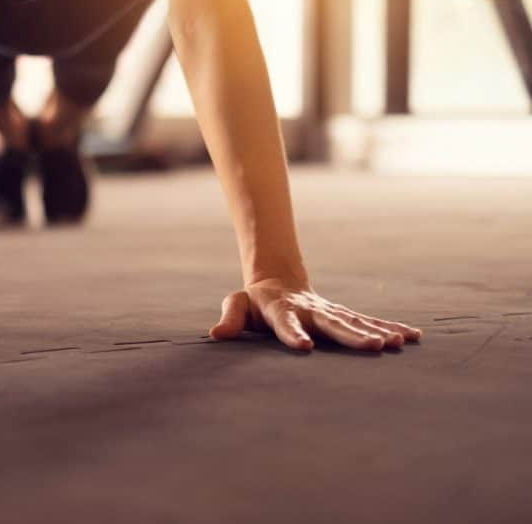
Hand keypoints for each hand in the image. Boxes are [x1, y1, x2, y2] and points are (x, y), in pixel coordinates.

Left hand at [209, 279, 420, 351]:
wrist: (278, 282)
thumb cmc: (254, 302)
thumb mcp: (238, 306)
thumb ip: (230, 318)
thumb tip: (216, 334)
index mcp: (282, 310)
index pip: (286, 323)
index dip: (293, 334)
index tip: (303, 347)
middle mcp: (311, 310)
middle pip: (332, 323)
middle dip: (352, 335)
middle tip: (374, 346)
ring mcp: (329, 311)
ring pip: (355, 321)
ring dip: (378, 332)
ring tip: (399, 343)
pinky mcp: (343, 314)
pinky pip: (369, 321)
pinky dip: (390, 327)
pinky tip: (413, 336)